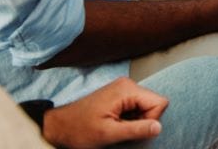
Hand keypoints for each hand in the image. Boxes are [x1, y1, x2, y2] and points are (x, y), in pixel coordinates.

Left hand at [41, 77, 166, 148]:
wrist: (58, 126)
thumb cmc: (79, 130)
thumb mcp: (109, 134)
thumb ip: (136, 130)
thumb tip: (158, 127)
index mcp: (127, 89)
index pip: (159, 102)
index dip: (150, 120)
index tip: (131, 130)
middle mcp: (127, 84)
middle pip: (153, 104)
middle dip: (142, 121)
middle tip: (121, 130)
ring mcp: (123, 89)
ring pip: (145, 107)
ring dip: (135, 121)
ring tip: (115, 127)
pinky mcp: (119, 95)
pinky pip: (136, 107)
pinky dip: (129, 119)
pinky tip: (114, 123)